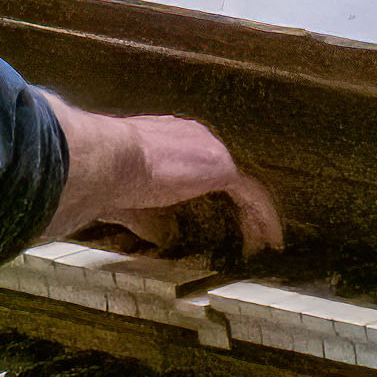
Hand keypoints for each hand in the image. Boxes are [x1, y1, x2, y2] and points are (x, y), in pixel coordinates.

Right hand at [46, 98, 283, 262]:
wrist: (107, 161)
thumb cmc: (107, 178)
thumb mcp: (130, 201)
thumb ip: (147, 217)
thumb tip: (157, 239)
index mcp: (170, 138)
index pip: (201, 163)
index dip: (210, 189)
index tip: (216, 211)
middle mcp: (195, 137)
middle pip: (228, 173)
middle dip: (239, 201)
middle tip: (247, 226)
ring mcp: (210, 148)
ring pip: (244, 184)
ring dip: (254, 213)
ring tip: (262, 239)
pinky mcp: (220, 166)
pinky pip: (251, 194)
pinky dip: (262, 216)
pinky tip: (268, 239)